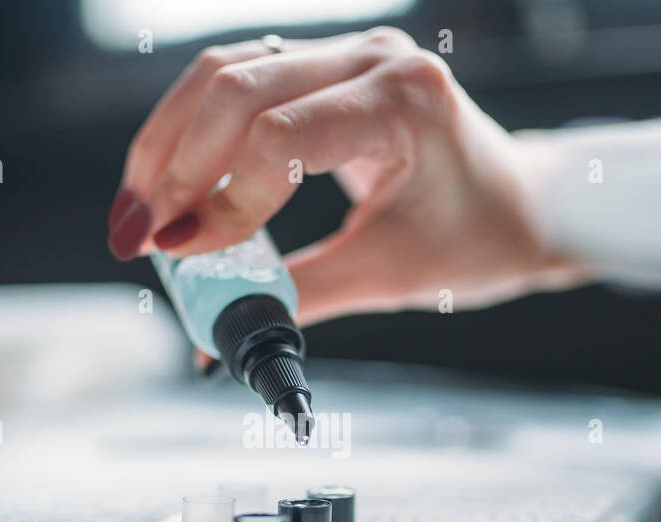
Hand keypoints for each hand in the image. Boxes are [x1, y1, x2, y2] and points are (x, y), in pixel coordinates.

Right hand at [108, 28, 591, 325]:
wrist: (524, 205)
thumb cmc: (478, 238)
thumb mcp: (389, 276)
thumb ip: (298, 297)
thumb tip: (216, 329)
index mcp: (404, 101)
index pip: (280, 137)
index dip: (221, 203)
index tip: (184, 257)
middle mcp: (371, 57)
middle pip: (234, 86)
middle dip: (172, 168)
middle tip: (137, 238)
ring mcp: (345, 53)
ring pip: (222, 73)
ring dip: (167, 143)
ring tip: (139, 212)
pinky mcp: (323, 67)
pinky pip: (237, 81)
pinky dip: (192, 132)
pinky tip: (171, 183)